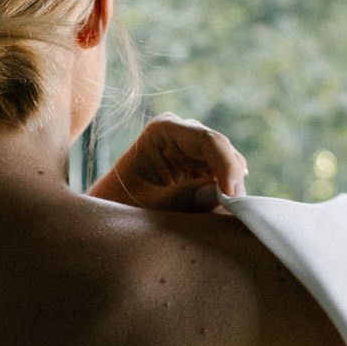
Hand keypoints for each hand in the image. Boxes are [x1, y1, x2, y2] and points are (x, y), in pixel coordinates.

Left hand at [88, 113, 246, 211]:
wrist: (109, 208)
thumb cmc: (120, 204)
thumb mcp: (148, 205)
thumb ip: (182, 199)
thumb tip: (222, 197)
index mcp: (164, 130)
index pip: (207, 140)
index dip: (225, 166)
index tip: (231, 197)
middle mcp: (184, 133)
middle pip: (224, 150)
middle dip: (232, 180)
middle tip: (237, 211)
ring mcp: (194, 149)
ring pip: (229, 165)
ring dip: (232, 189)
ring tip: (228, 215)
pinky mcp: (201, 167)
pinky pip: (224, 178)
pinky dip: (227, 195)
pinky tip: (224, 212)